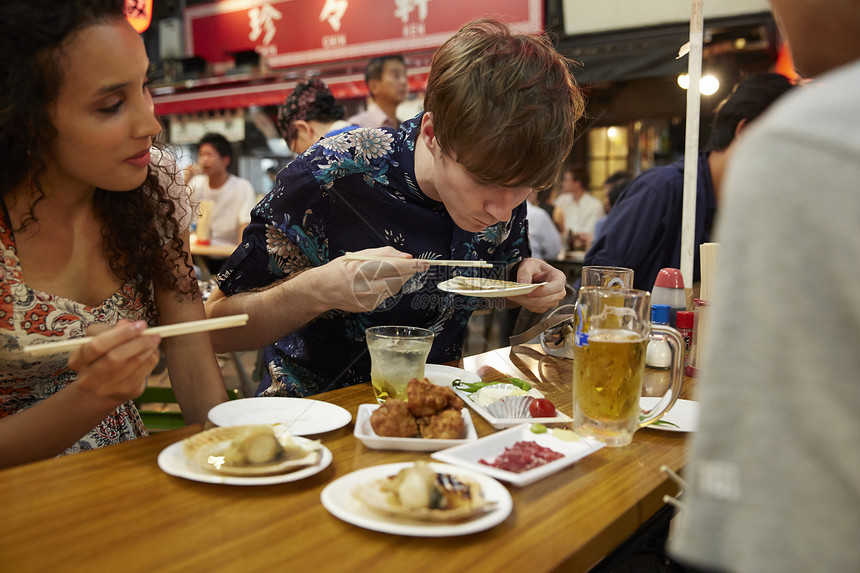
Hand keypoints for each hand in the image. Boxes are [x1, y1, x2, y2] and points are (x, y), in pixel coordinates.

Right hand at [67, 320, 161, 402]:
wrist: (102, 388)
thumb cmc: (101, 356)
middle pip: (115, 357)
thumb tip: (126, 324)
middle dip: (138, 342)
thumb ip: (109, 330)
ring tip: (154, 339)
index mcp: (77, 360)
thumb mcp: (99, 340)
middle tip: (152, 333)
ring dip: (148, 348)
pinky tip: (153, 351)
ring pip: (132, 364)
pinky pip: (144, 372)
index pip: (98, 345)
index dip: (121, 334)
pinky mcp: (126, 392)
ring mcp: (107, 388)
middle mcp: (88, 378)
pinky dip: (151, 358)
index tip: (140, 325)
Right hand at [310, 247, 428, 313]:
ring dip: (398, 279)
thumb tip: (406, 257)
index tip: (424, 264)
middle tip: (413, 266)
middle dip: (408, 272)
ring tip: (387, 272)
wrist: (322, 290)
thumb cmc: (340, 269)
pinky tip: (377, 283)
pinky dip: (387, 287)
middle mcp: (365, 287)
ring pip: (394, 288)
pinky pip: (386, 296)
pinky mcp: (368, 308)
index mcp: (361, 269)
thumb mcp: (359, 255)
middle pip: (397, 280)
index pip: (394, 267)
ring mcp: (367, 300)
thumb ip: (383, 254)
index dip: (412, 266)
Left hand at [506, 258, 566, 313]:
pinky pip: (535, 308)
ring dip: (524, 301)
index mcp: (559, 277)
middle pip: (545, 300)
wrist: (531, 274)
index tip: (529, 293)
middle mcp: (559, 291)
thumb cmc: (533, 268)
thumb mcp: (528, 265)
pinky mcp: (545, 306)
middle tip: (514, 293)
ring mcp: (553, 300)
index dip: (543, 291)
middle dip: (528, 298)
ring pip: (538, 305)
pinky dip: (525, 304)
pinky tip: (520, 297)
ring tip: (515, 293)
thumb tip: (522, 284)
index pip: (556, 287)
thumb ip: (525, 273)